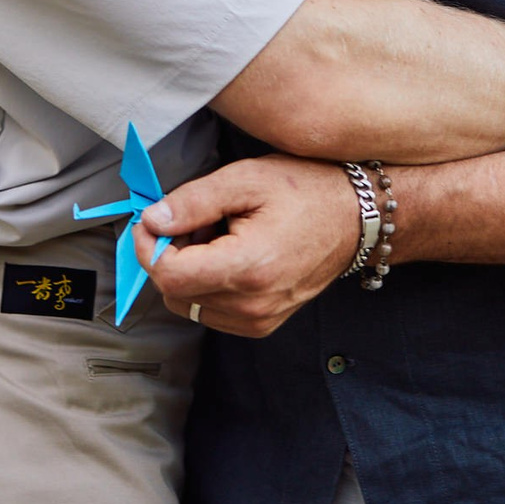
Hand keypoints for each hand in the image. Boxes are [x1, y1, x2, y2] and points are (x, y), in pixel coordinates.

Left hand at [137, 155, 363, 337]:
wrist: (355, 216)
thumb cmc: (305, 190)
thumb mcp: (246, 179)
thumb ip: (193, 201)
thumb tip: (152, 220)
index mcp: (248, 267)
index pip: (169, 276)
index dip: (149, 247)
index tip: (150, 220)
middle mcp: (253, 304)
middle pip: (175, 293)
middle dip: (169, 256)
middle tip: (191, 220)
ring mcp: (260, 319)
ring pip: (189, 305)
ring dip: (187, 271)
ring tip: (214, 235)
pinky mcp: (263, 324)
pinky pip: (212, 312)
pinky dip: (206, 285)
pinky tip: (227, 255)